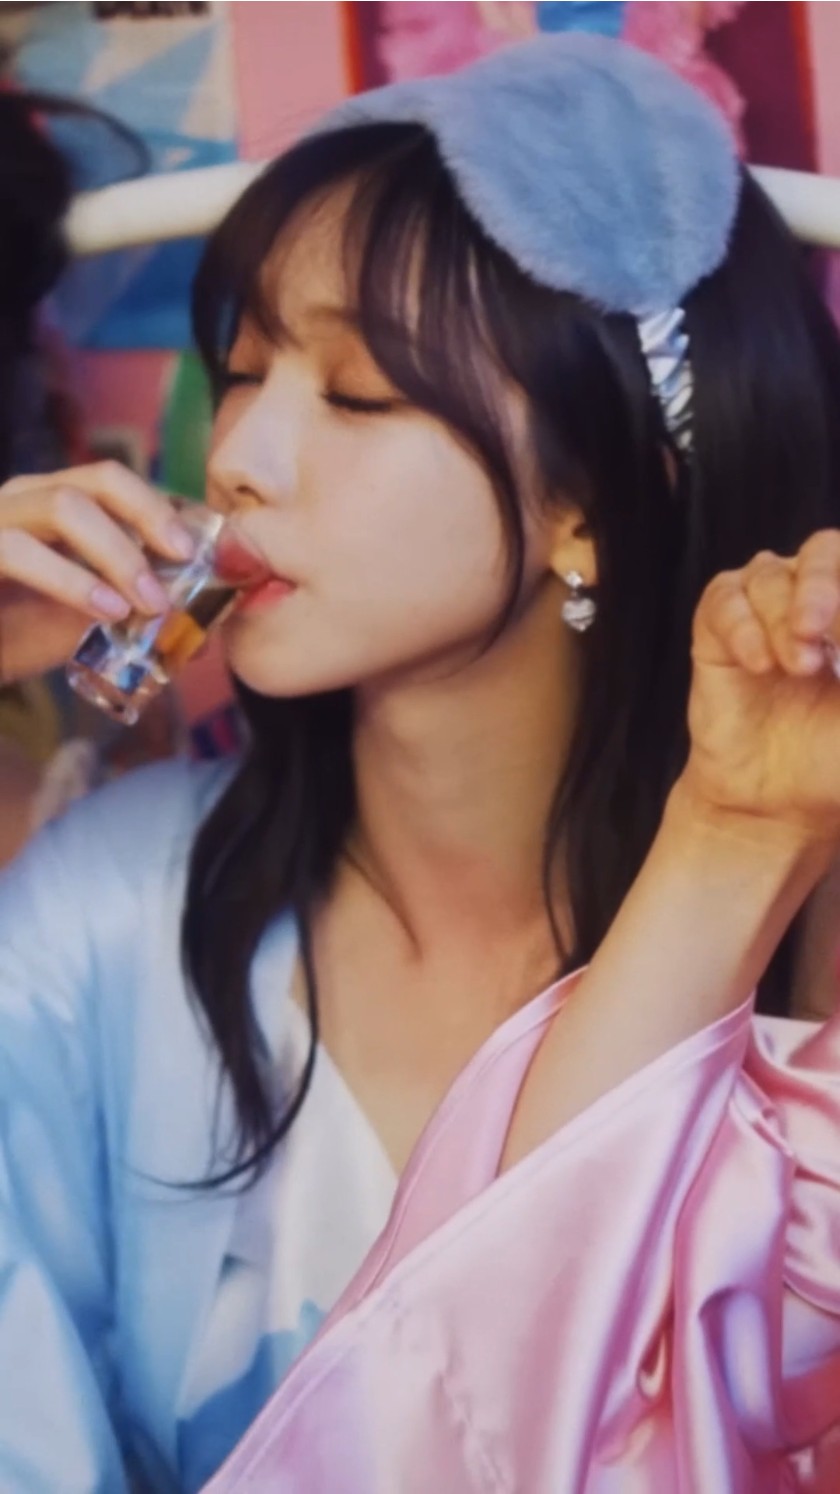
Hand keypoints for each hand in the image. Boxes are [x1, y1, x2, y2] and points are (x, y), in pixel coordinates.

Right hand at [0, 462, 195, 683]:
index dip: (165, 509)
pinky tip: (106, 609)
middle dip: (152, 516)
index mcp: (55, 504)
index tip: (201, 550)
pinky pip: (21, 551)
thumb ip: (128, 615)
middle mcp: (26, 499)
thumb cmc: (12, 638)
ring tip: (151, 602)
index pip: (120, 485)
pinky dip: (71, 579)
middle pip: (101, 479)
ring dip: (119, 553)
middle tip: (185, 559)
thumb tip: (198, 634)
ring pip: (65, 505)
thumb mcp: (83, 624)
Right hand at [682, 530, 839, 845]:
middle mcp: (815, 599)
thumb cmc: (834, 760)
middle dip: (824, 584)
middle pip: (825, 550)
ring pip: (771, 574)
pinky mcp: (716, 632)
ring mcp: (764, 610)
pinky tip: (759, 665)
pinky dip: (742, 627)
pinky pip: (723, 602)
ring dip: (784, 617)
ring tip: (799, 669)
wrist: (779, 804)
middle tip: (820, 628)